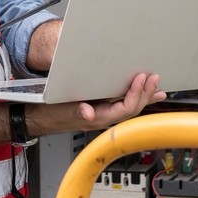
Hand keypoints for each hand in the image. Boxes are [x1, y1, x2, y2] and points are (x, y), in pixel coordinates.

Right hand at [27, 73, 166, 134]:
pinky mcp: (102, 108)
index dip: (135, 95)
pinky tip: (144, 93)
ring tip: (157, 87)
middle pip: (131, 109)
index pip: (124, 110)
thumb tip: (88, 113)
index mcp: (98, 119)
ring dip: (144, 96)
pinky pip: (123, 104)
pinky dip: (136, 97)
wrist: (40, 116)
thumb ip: (76, 111)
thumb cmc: (51, 113)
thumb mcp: (62, 110)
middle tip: (154, 78)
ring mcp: (104, 114)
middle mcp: (104, 118)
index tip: (141, 79)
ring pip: (130, 107)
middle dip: (145, 94)